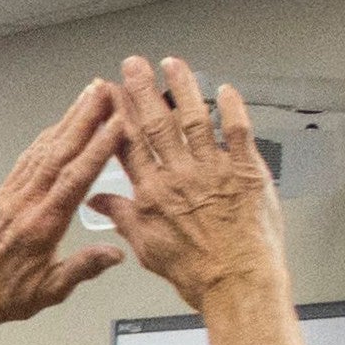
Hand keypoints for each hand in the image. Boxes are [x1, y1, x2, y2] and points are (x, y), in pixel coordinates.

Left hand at [0, 77, 124, 329]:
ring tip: (87, 94)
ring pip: (43, 150)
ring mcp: (12, 197)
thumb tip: (116, 254)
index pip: (75, 177)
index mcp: (42, 224)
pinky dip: (44, 140)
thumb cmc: (5, 297)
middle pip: (60, 152)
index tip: (118, 121)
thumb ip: (83, 268)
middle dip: (85, 117)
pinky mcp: (2, 197)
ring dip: (67, 120)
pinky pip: (25, 161)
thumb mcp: (50, 290)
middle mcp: (26, 204)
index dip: (98, 147)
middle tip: (105, 88)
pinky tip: (57, 126)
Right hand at [93, 54, 284, 307]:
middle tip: (134, 66)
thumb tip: (100, 201)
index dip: (116, 117)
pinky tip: (224, 91)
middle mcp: (180, 176)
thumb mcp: (146, 248)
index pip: (127, 146)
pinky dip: (232, 108)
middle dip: (143, 91)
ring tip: (174, 65)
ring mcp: (213, 170)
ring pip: (194, 120)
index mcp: (152, 194)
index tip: (107, 96)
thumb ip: (123, 217)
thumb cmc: (194, 270)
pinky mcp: (244, 170)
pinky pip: (238, 131)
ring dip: (183, 89)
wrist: (235, 280)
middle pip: (156, 124)